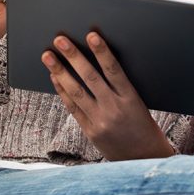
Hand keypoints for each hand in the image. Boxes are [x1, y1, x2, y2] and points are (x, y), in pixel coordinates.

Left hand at [43, 32, 174, 160]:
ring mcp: (100, 121)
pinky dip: (62, 91)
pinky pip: (73, 107)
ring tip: (48, 57)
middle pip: (90, 78)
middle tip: (60, 40)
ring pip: (76, 91)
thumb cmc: (144, 127)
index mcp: (131, 99)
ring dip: (60, 72)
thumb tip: (100, 64)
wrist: (144, 159)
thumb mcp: (139, 103)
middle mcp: (114, 109)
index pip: (114, 70)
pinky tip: (55, 78)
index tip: (92, 35)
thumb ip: (121, 87)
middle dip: (73, 57)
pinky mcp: (90, 131)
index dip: (102, 51)